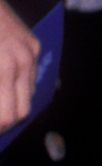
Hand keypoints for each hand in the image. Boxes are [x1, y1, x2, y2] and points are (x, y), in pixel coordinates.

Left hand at [0, 0, 38, 132]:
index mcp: (3, 71)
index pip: (8, 117)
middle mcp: (22, 64)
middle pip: (23, 112)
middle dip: (5, 121)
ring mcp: (31, 53)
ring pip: (29, 95)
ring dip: (12, 103)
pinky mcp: (34, 44)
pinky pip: (31, 75)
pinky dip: (17, 85)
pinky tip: (2, 82)